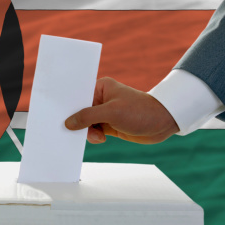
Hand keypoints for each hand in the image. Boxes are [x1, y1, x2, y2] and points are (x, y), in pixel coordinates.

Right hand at [65, 77, 179, 143]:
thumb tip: (69, 123)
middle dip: (78, 122)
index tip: (61, 116)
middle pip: (80, 111)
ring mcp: (105, 112)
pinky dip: (94, 136)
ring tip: (98, 135)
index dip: (69, 106)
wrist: (163, 122)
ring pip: (86, 123)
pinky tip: (101, 138)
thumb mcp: (111, 112)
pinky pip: (94, 131)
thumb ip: (87, 117)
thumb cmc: (141, 111)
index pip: (78, 96)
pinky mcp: (109, 124)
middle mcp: (101, 99)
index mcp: (100, 87)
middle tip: (77, 130)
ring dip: (88, 131)